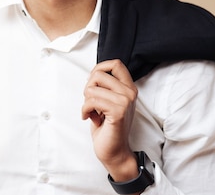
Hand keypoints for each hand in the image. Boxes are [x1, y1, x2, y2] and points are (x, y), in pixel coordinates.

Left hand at [81, 59, 138, 180]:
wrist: (114, 151)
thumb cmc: (107, 127)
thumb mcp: (107, 101)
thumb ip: (105, 87)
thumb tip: (93, 73)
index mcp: (128, 88)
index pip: (116, 64)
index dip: (99, 68)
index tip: (93, 83)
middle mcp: (130, 92)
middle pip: (98, 74)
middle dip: (88, 88)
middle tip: (90, 102)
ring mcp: (125, 101)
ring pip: (92, 88)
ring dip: (86, 102)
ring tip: (91, 112)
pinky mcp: (118, 112)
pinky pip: (91, 101)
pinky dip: (85, 110)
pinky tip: (89, 118)